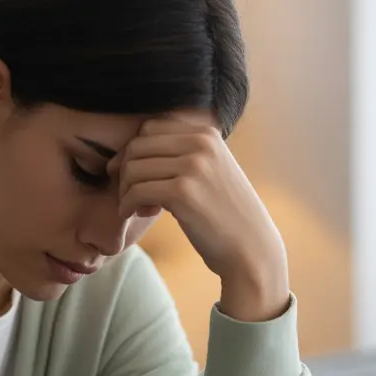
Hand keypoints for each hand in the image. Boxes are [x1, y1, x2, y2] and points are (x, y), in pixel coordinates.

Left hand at [114, 117, 288, 320]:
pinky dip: (127, 204)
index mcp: (206, 133)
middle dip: (125, 171)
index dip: (132, 152)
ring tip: (136, 207)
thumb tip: (129, 147)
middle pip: (137, 146)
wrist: (251, 247)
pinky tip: (133, 214)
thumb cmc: (222, 213)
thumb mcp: (208, 171)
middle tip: (131, 195)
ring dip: (125, 190)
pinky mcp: (184, 192)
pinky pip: (137, 191)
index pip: (149, 128)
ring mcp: (193, 165)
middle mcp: (201, 142)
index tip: (134, 177)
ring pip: (133, 168)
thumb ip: (180, 153)